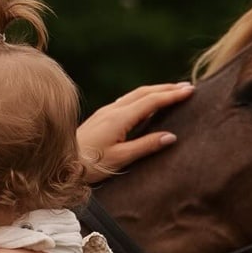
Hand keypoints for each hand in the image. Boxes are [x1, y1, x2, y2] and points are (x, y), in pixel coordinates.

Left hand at [77, 82, 194, 179]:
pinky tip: (146, 101)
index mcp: (120, 118)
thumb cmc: (90, 165)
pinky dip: (143, 97)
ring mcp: (106, 111)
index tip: (190, 90)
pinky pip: (127, 100)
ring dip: (155, 90)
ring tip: (172, 91)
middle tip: (186, 87)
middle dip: (167, 88)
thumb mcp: (121, 158)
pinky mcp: (102, 116)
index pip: (152, 101)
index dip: (172, 95)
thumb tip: (171, 136)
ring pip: (135, 94)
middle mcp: (113, 110)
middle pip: (145, 92)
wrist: (62, 163)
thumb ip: (146, 146)